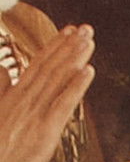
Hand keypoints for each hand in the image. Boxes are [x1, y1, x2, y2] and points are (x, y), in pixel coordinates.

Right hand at [0, 24, 94, 161]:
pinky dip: (76, 86)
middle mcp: (25, 102)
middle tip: (86, 29)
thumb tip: (4, 70)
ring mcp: (35, 116)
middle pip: (50, 67)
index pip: (37, 65)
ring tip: (88, 41)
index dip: (55, 46)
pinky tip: (88, 71)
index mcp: (14, 98)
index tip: (69, 30)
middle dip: (69, 46)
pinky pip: (63, 104)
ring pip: (58, 80)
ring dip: (75, 58)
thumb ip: (1, 91)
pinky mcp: (44, 132)